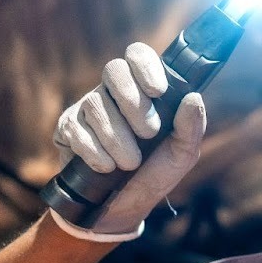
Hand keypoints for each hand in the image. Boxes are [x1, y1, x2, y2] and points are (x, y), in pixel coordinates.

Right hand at [53, 43, 206, 237]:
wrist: (125, 207)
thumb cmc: (156, 172)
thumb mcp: (182, 154)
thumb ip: (191, 127)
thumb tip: (193, 97)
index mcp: (143, 89)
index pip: (137, 55)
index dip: (145, 66)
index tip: (158, 91)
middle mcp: (113, 92)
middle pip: (114, 71)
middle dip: (133, 102)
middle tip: (150, 132)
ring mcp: (88, 109)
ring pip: (96, 104)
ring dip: (117, 136)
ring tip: (131, 163)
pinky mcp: (68, 129)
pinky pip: (76, 129)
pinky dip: (94, 151)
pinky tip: (107, 167)